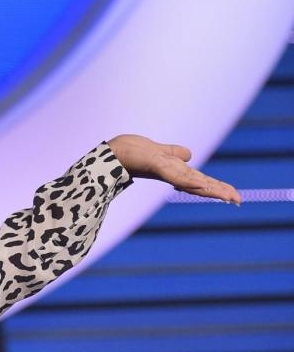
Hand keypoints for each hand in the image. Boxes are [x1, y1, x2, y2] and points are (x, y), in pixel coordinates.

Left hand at [108, 134, 240, 204]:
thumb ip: (174, 153)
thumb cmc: (132, 152)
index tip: (234, 195)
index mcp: (174, 170)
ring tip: (227, 195)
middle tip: (238, 200)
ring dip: (210, 187)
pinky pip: (174, 173)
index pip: (200, 179)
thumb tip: (189, 154)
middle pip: (199, 183)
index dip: (216, 187)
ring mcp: (164, 170)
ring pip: (191, 180)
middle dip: (219, 191)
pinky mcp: (155, 164)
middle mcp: (171, 172)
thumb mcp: (158, 151)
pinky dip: (188, 179)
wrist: (112, 153)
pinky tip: (201, 184)